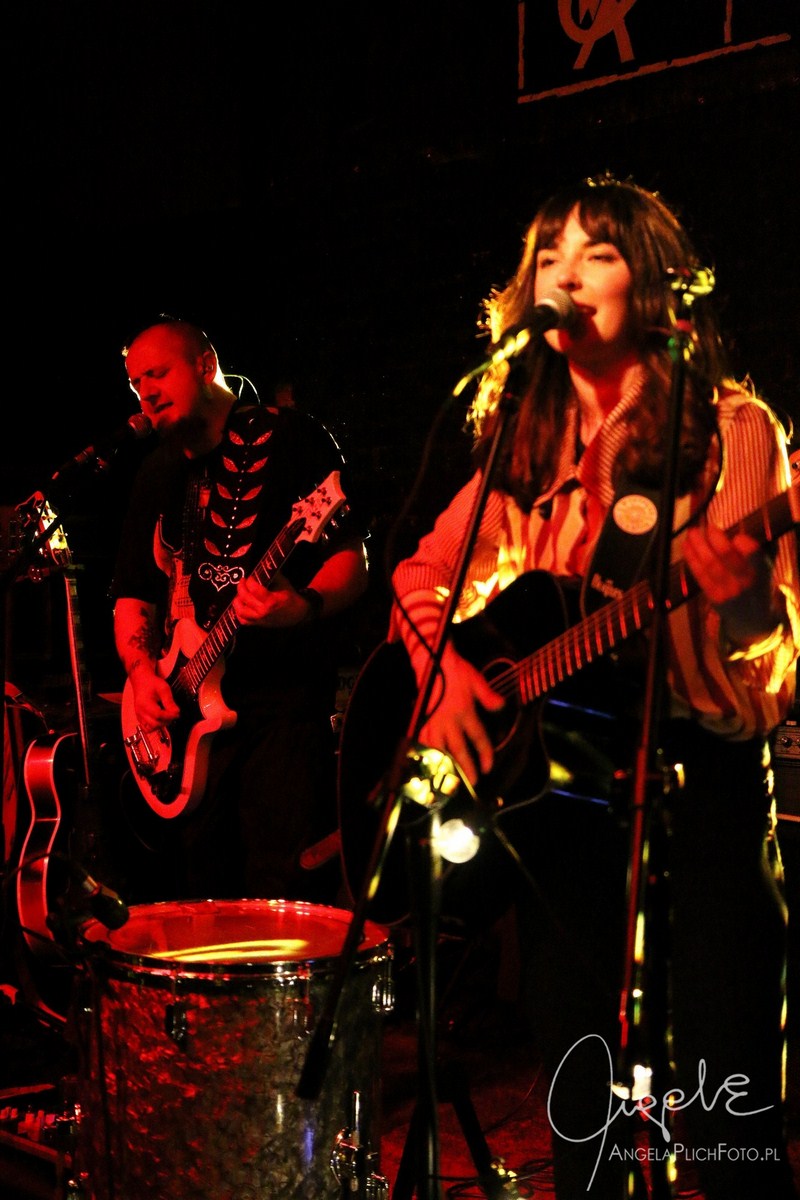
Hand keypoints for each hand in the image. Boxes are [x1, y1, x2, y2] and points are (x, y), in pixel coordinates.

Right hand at [128, 663, 180, 731]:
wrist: (142, 682)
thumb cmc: (152, 684)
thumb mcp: (164, 688)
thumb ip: (169, 701)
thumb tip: (176, 712)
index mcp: (145, 703)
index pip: (158, 715)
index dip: (169, 716)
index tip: (177, 713)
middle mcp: (140, 712)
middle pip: (155, 724)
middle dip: (166, 721)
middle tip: (173, 714)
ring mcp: (139, 716)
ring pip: (151, 728)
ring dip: (161, 724)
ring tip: (167, 715)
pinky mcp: (140, 718)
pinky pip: (147, 728)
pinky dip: (155, 726)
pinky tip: (160, 719)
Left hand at [232, 571, 310, 627]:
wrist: (297, 615)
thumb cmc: (290, 598)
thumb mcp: (284, 583)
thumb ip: (272, 574)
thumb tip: (262, 564)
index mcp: (271, 600)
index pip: (254, 589)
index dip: (250, 581)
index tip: (251, 576)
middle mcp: (263, 611)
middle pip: (245, 598)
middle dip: (241, 587)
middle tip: (243, 581)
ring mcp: (259, 619)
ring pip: (240, 611)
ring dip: (237, 600)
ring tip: (240, 593)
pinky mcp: (258, 624)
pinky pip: (243, 621)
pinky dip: (238, 613)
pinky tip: (241, 605)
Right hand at [414, 642, 504, 786]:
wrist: (432, 661)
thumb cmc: (455, 669)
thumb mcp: (477, 680)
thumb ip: (489, 696)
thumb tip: (501, 706)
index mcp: (466, 712)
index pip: (479, 738)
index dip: (485, 754)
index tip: (488, 766)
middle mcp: (450, 721)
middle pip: (459, 750)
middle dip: (466, 768)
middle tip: (472, 781)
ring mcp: (433, 721)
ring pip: (439, 749)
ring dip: (445, 765)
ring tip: (449, 777)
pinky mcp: (421, 719)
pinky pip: (421, 740)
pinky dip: (424, 752)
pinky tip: (426, 761)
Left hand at [683, 523, 777, 643]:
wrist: (752, 617)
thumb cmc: (755, 583)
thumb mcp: (764, 567)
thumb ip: (754, 550)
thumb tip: (737, 532)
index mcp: (760, 569)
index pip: (752, 552)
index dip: (742, 541)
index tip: (735, 536)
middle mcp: (744, 580)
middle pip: (727, 556)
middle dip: (715, 538)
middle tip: (706, 527)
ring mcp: (727, 590)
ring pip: (710, 564)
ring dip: (698, 546)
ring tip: (692, 532)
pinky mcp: (713, 596)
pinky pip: (700, 574)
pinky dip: (691, 558)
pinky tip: (686, 546)